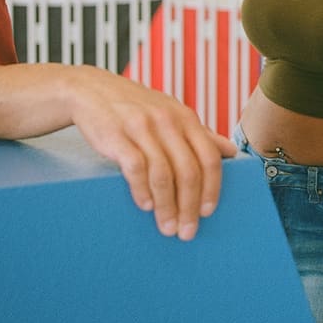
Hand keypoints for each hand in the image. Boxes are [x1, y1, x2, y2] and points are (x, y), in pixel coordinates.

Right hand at [70, 69, 236, 240]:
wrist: (92, 90)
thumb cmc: (137, 107)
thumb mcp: (172, 113)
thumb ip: (200, 133)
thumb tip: (231, 152)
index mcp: (185, 117)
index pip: (209, 157)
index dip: (212, 188)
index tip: (208, 212)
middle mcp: (167, 121)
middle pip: (188, 171)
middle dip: (189, 207)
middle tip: (186, 231)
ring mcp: (141, 128)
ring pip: (162, 174)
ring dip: (166, 207)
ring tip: (166, 227)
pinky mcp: (116, 135)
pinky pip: (135, 168)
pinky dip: (142, 190)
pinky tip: (145, 206)